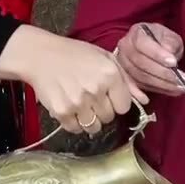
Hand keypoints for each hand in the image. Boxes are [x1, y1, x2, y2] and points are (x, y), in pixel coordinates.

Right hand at [0, 25, 147, 135]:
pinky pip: (75, 129)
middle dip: (102, 110)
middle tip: (90, 96)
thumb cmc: (75, 54)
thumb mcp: (104, 58)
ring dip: (90, 119)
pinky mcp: (61, 112)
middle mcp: (95, 89)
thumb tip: (145, 101)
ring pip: (94, 127)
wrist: (40, 55)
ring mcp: (78, 102)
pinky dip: (74, 123)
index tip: (107, 95)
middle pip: (109, 117)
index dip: (116, 102)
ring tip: (80, 103)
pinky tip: (69, 107)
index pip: (124, 106)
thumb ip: (126, 80)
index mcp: (110, 74)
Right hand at [113, 23, 184, 96]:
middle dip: (163, 73)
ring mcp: (122, 63)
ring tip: (178, 88)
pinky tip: (148, 99)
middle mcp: (125, 47)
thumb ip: (171, 42)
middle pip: (141, 63)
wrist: (152, 48)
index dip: (158, 54)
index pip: (143, 44)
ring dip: (159, 84)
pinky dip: (140, 93)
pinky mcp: (124, 77)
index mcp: (136, 33)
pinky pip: (132, 87)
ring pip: (139, 77)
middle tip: (180, 80)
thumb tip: (169, 51)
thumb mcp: (170, 37)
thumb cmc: (161, 41)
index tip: (173, 63)